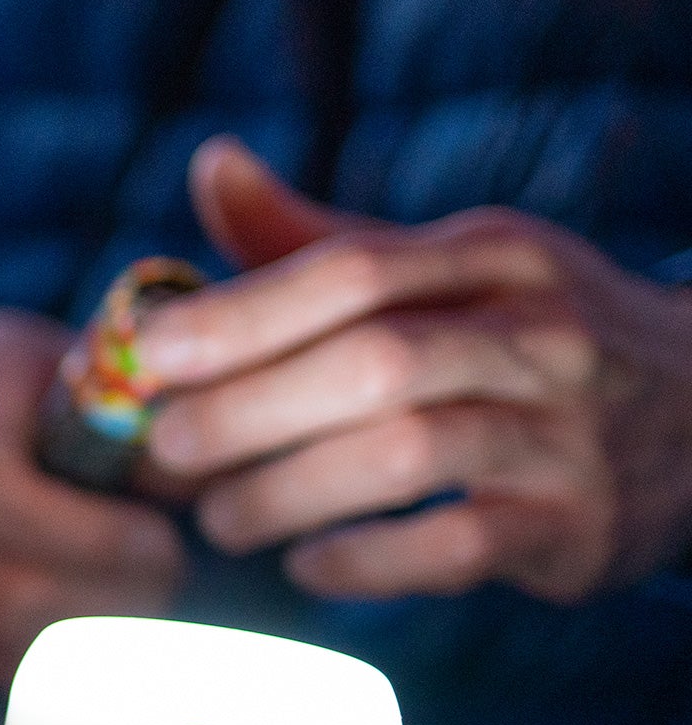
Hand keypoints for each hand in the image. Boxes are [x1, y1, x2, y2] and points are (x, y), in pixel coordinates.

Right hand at [0, 293, 186, 686]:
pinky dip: (40, 653)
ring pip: (2, 646)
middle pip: (7, 597)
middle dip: (113, 605)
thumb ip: (136, 420)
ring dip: (87, 638)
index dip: (91, 539)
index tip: (164, 541)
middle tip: (166, 582)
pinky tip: (65, 611)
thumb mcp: (61, 364)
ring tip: (128, 596)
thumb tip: (221, 484)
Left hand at [134, 138, 691, 601]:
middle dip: (247, 412)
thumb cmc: (519, 338)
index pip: (354, 271)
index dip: (241, 314)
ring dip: (287, 494)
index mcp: (490, 255)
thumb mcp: (441, 268)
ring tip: (220, 520)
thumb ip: (315, 236)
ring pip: (406, 455)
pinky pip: (452, 548)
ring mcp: (564, 433)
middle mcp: (537, 334)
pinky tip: (304, 565)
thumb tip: (208, 160)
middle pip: (372, 362)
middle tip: (165, 454)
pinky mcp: (576, 528)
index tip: (149, 353)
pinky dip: (361, 562)